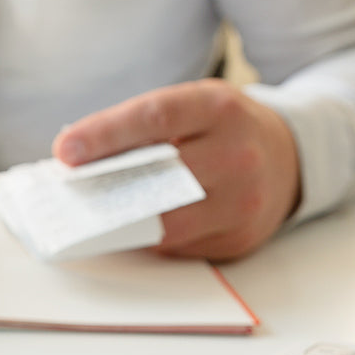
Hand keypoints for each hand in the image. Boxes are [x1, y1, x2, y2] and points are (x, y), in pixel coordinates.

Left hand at [52, 79, 299, 260]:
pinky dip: (150, 239)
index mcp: (220, 108)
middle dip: (109, 190)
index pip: (157, 117)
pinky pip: (180, 248)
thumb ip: (143, 125)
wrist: (289, 157)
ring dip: (123, 223)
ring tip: (89, 217)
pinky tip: (130, 229)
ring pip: (168, 224)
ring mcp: (244, 202)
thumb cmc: (224, 129)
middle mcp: (238, 154)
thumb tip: (77, 160)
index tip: (65, 150)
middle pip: (162, 178)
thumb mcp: (193, 106)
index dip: (106, 134)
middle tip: (68, 196)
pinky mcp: (240, 239)